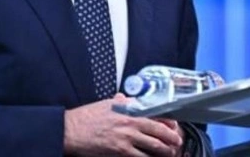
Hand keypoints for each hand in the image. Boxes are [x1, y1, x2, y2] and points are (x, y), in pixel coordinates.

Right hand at [63, 93, 183, 155]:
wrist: (71, 130)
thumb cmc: (86, 117)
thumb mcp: (106, 104)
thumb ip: (120, 102)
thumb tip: (126, 98)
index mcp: (128, 110)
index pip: (156, 114)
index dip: (168, 122)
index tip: (174, 126)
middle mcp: (130, 123)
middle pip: (159, 131)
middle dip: (172, 139)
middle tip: (178, 143)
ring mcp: (126, 138)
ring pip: (154, 147)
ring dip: (165, 151)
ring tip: (170, 153)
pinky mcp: (120, 151)